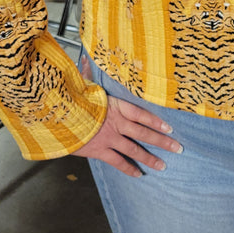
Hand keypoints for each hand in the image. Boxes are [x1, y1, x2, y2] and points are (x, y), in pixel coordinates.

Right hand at [74, 57, 181, 176]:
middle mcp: (117, 123)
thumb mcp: (82, 83)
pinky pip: (118, 161)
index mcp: (116, 105)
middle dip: (162, 141)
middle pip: (144, 133)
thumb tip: (86, 58)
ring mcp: (110, 138)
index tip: (170, 128)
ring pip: (135, 150)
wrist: (56, 115)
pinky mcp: (99, 150)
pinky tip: (139, 174)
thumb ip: (88, 74)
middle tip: (177, 148)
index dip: (157, 121)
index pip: (142, 114)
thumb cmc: (69, 98)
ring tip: (163, 165)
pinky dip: (129, 168)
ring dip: (150, 158)